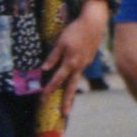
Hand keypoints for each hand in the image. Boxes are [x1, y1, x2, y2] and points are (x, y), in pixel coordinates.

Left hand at [42, 0, 108, 115]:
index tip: (42, 99)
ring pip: (76, 79)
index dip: (49, 90)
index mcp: (70, 63)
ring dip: (71, 90)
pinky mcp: (89, 58)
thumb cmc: (75, 31)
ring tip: (67, 100)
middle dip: (67, 100)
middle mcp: (79, 66)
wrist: (94, 23)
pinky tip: (72, 74)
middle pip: (71, 86)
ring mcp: (86, 63)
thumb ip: (53, 57)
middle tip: (64, 113)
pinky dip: (75, 76)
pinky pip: (80, 70)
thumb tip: (44, 69)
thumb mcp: (60, 42)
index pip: (57, 80)